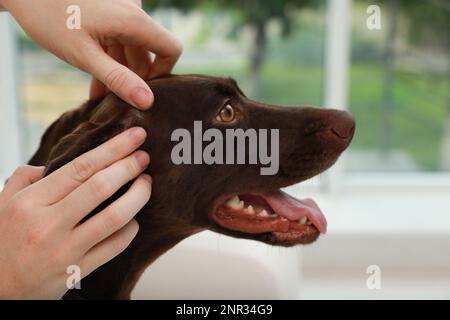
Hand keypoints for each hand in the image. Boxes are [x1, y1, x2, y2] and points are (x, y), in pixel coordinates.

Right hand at [0, 127, 150, 298]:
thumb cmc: (3, 241)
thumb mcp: (4, 203)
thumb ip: (26, 178)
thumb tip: (54, 163)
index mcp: (31, 202)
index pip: (80, 167)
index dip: (112, 149)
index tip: (134, 136)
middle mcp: (48, 224)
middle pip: (100, 187)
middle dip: (129, 167)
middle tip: (144, 156)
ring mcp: (65, 249)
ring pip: (114, 217)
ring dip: (138, 196)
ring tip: (146, 183)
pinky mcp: (78, 270)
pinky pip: (115, 246)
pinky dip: (130, 229)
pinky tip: (133, 219)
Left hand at [2, 0, 181, 108]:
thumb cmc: (49, 17)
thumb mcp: (84, 55)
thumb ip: (118, 79)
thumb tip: (147, 101)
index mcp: (134, 20)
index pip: (171, 48)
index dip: (163, 72)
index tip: (144, 90)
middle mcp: (132, 13)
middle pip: (148, 52)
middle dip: (134, 79)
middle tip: (117, 103)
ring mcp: (119, 13)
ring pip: (130, 50)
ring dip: (118, 74)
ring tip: (102, 100)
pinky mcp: (107, 15)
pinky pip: (117, 43)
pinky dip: (108, 62)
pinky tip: (95, 85)